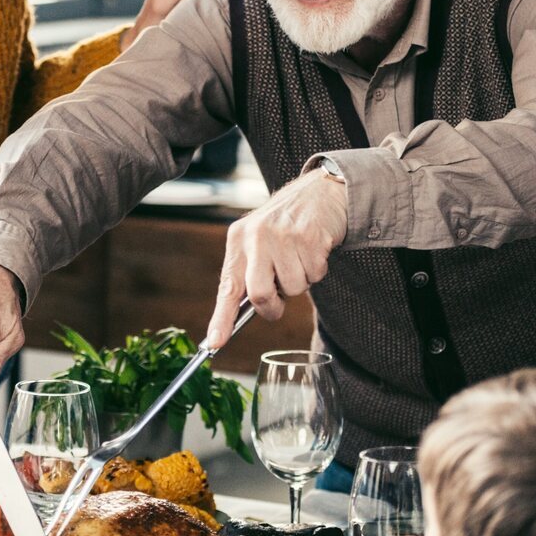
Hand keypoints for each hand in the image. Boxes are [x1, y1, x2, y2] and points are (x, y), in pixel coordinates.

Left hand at [206, 168, 347, 345]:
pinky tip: (314, 249)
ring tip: (300, 257)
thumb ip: (250, 272)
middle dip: (273, 306)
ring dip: (301, 281)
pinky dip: (318, 270)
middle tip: (281, 298)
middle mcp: (257, 237)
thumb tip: (244, 312)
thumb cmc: (287, 224)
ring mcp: (284, 236)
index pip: (227, 286)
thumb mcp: (259, 240)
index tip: (214, 343)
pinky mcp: (310, 237)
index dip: (221, 318)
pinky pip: (315, 275)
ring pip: (293, 288)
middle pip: (260, 295)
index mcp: (239, 239)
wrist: (321, 191)